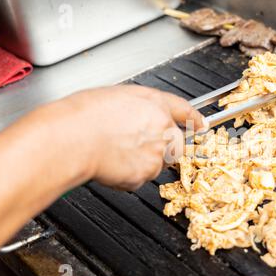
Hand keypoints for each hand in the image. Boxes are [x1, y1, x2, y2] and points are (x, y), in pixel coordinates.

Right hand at [65, 85, 205, 190]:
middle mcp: (162, 127)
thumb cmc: (85, 115)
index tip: (201, 124)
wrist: (74, 138)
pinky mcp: (148, 173)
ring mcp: (158, 152)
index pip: (184, 110)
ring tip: (118, 153)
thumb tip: (139, 118)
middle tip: (136, 146)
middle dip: (163, 148)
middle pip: (177, 143)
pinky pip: (142, 177)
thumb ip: (137, 109)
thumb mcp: (115, 98)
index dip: (194, 118)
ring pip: (159, 163)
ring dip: (144, 162)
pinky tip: (113, 164)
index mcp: (155, 104)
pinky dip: (130, 175)